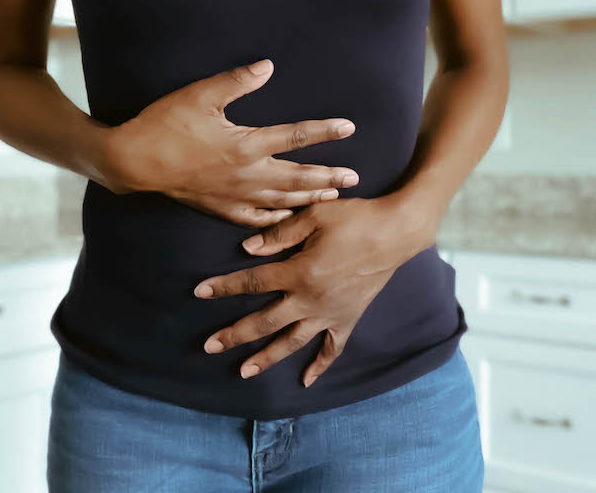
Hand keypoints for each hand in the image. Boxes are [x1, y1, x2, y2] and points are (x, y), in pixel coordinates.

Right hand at [103, 59, 359, 227]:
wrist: (133, 161)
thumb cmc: (165, 124)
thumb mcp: (200, 95)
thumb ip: (237, 81)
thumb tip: (268, 66)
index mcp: (246, 144)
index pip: (295, 136)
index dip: (325, 131)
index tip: (350, 128)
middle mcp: (247, 174)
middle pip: (298, 177)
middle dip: (329, 176)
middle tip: (355, 177)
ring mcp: (234, 195)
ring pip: (281, 201)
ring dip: (309, 197)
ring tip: (332, 197)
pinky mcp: (219, 208)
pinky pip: (255, 219)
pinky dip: (276, 220)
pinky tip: (287, 218)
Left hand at [193, 196, 436, 386]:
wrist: (395, 233)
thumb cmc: (354, 218)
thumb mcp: (314, 215)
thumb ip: (279, 233)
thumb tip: (248, 250)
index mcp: (298, 272)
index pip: (251, 282)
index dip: (223, 287)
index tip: (199, 292)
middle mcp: (310, 299)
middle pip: (264, 322)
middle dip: (234, 335)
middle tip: (209, 346)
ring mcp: (330, 313)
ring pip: (292, 342)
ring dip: (266, 358)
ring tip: (243, 372)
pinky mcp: (348, 319)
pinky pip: (332, 348)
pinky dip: (319, 366)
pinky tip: (306, 380)